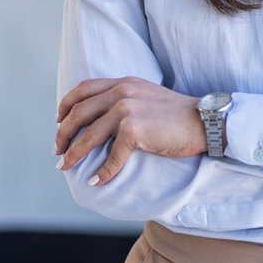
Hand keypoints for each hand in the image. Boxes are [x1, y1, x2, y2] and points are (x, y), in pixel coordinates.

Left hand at [54, 76, 205, 185]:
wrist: (204, 120)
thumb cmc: (178, 114)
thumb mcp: (147, 96)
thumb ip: (126, 99)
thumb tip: (105, 119)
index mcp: (123, 82)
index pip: (83, 89)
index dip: (66, 105)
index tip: (58, 121)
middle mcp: (122, 92)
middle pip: (79, 112)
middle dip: (63, 133)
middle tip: (58, 150)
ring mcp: (127, 110)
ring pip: (89, 135)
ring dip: (74, 154)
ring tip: (65, 166)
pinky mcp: (134, 130)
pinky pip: (112, 156)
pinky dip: (103, 171)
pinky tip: (97, 180)